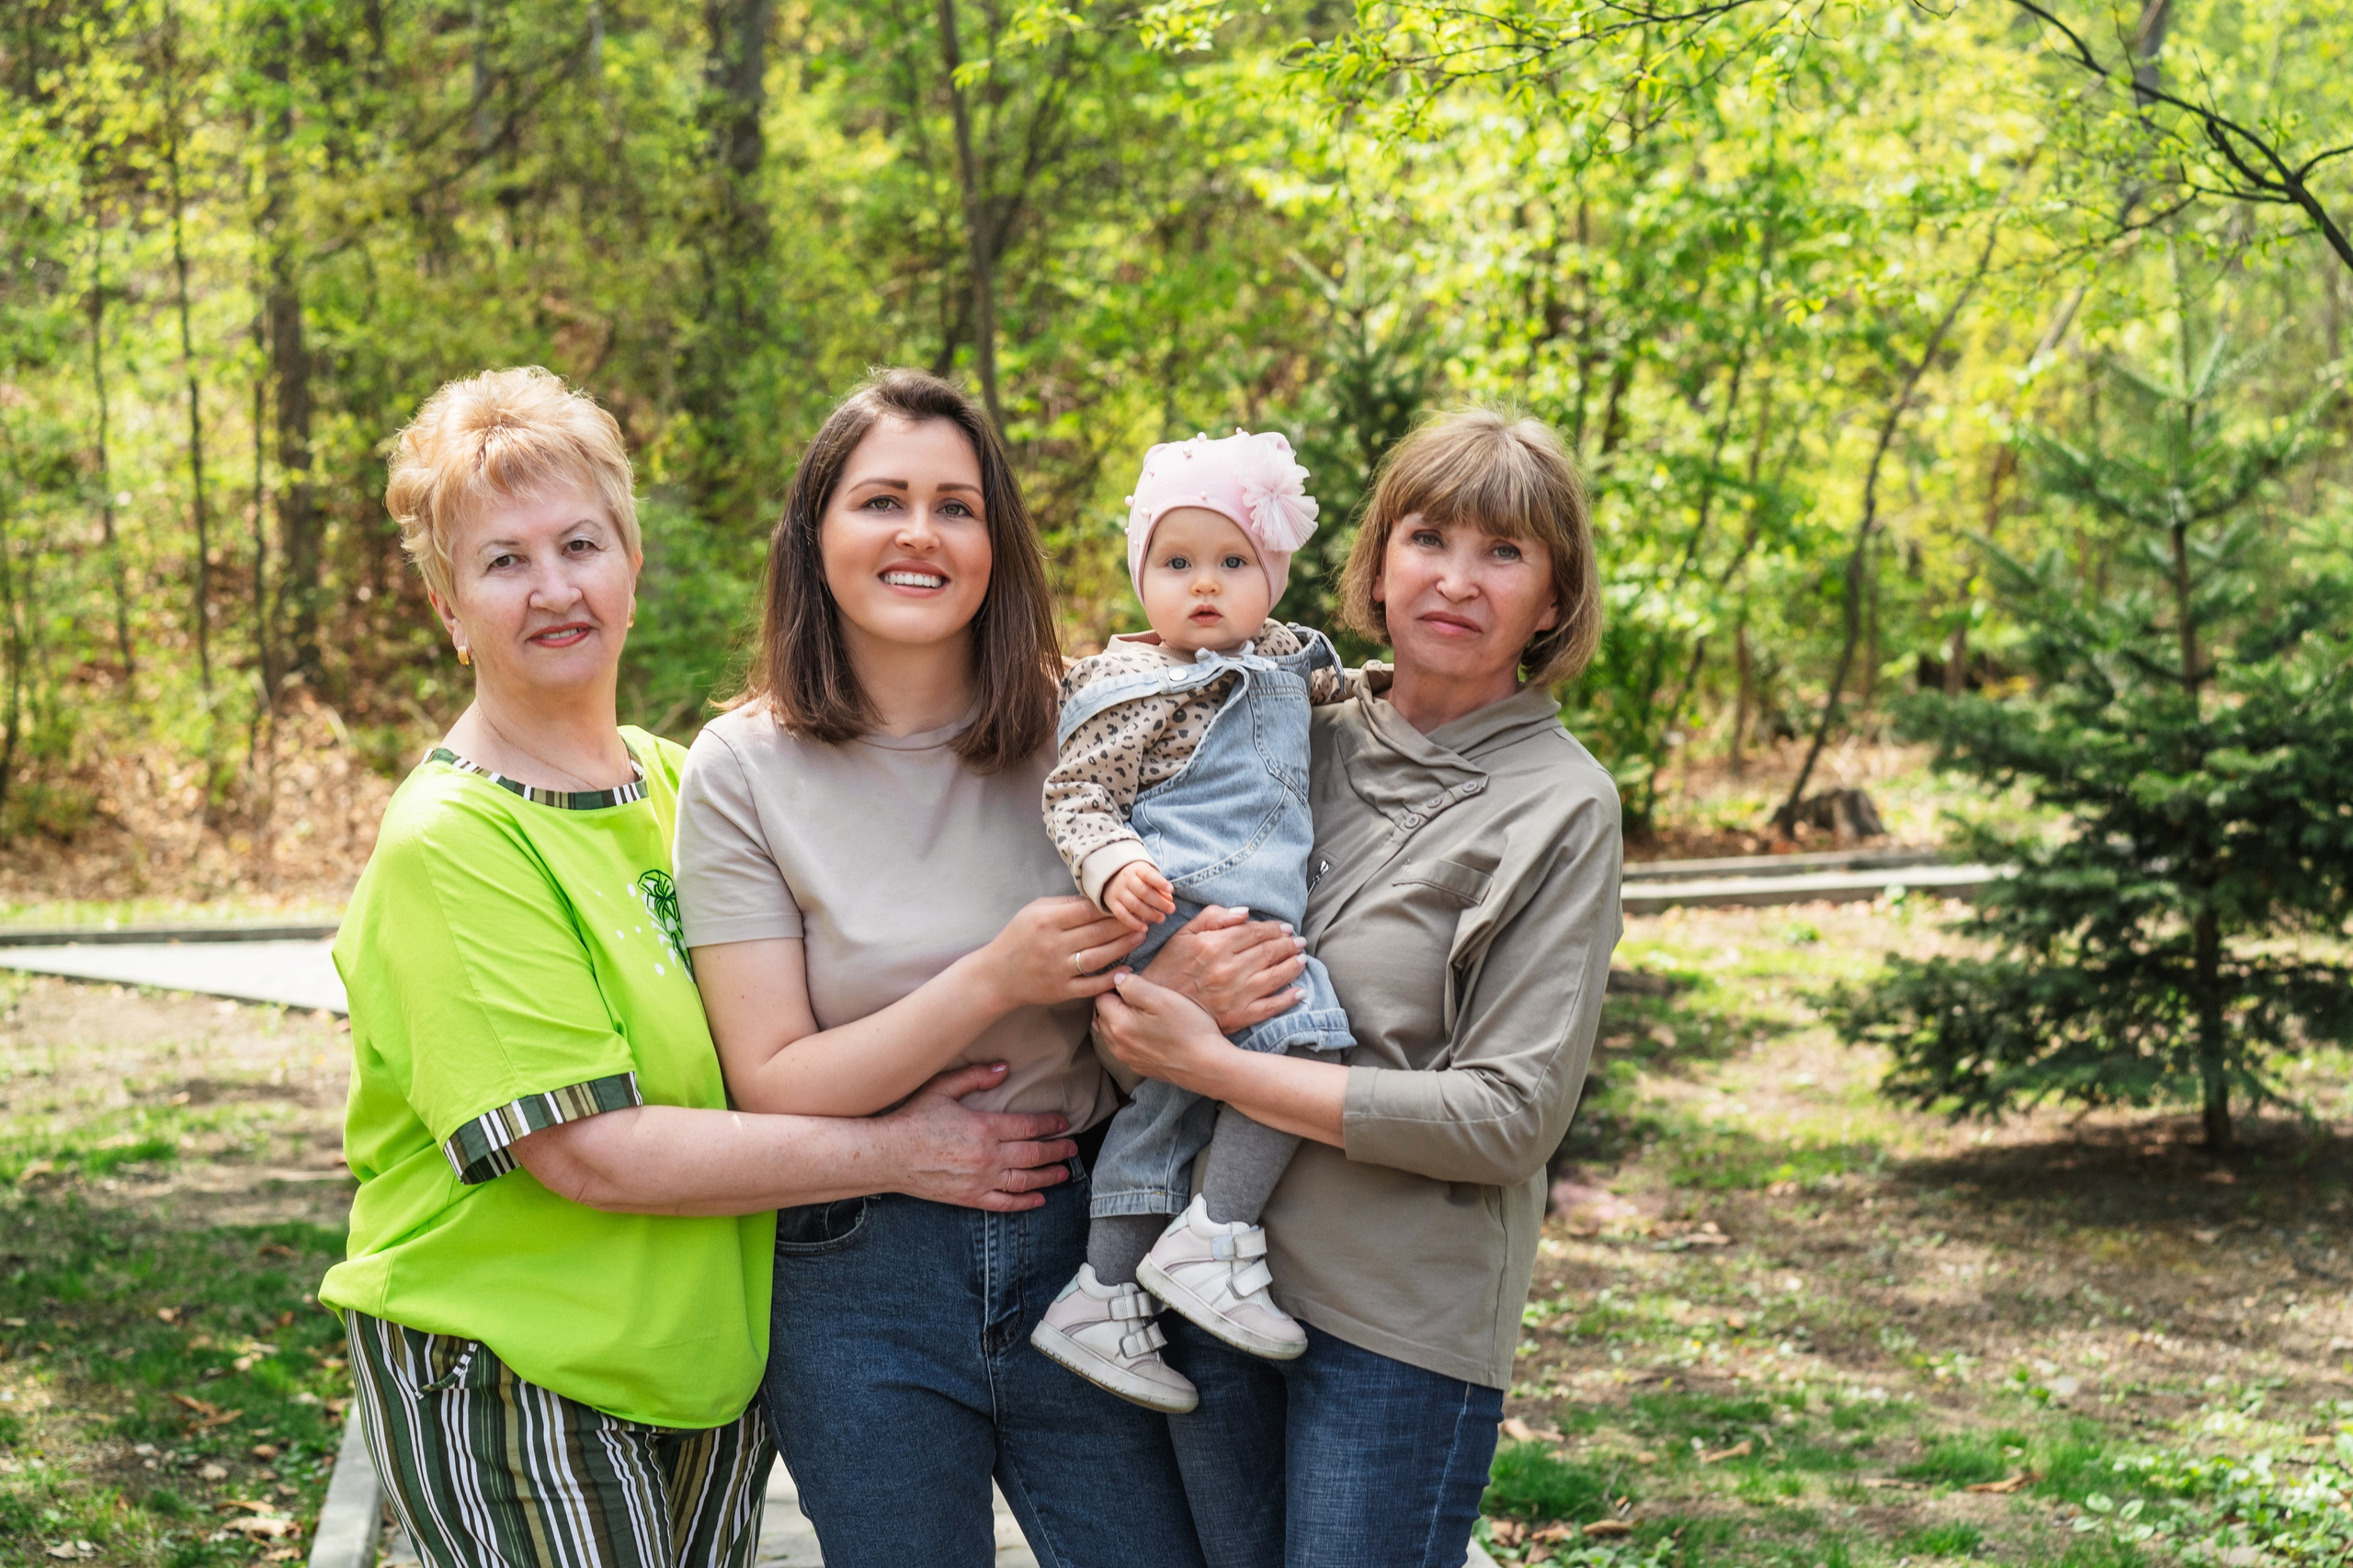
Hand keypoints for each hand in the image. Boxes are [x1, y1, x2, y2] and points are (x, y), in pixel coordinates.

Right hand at [880, 1063, 1077, 1212]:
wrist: (888, 1155)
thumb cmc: (913, 1118)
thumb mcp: (942, 1088)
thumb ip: (975, 1076)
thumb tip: (1005, 1068)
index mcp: (984, 1127)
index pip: (1029, 1126)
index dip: (1050, 1125)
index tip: (1064, 1122)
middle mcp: (987, 1156)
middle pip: (1033, 1154)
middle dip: (1057, 1151)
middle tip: (1072, 1148)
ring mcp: (979, 1180)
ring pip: (1024, 1180)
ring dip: (1048, 1177)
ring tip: (1063, 1173)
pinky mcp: (969, 1198)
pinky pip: (1004, 1204)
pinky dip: (1024, 1203)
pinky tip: (1038, 1200)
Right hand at [978, 896, 1146, 1010]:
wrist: (997, 975)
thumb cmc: (1018, 937)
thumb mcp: (1034, 910)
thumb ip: (1065, 903)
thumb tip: (1097, 899)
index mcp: (1046, 921)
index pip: (1087, 910)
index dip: (1111, 907)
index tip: (1129, 903)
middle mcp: (1053, 945)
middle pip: (1097, 933)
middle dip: (1124, 925)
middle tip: (1145, 918)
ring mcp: (1058, 970)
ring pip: (1098, 957)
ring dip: (1123, 947)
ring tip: (1141, 936)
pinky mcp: (1061, 990)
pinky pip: (1091, 985)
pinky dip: (1111, 978)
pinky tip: (1127, 970)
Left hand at [1093, 970, 1234, 1093]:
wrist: (1207, 1066)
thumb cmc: (1188, 1029)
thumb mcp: (1161, 998)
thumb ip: (1133, 986)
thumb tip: (1117, 980)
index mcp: (1119, 1024)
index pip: (1101, 998)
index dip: (1114, 985)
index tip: (1133, 981)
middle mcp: (1118, 1045)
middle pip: (1102, 1017)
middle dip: (1114, 1003)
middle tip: (1137, 995)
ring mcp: (1128, 1059)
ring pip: (1111, 1034)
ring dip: (1119, 1021)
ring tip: (1141, 1012)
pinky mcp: (1140, 1067)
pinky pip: (1123, 1048)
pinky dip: (1128, 1037)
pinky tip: (1146, 1031)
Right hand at [1103, 861, 1176, 931]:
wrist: (1111, 877)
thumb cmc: (1138, 877)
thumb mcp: (1148, 876)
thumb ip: (1159, 886)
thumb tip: (1169, 899)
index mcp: (1137, 869)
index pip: (1148, 874)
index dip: (1160, 882)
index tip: (1171, 889)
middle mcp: (1126, 879)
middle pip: (1143, 891)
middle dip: (1159, 902)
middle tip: (1172, 909)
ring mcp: (1118, 892)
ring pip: (1134, 904)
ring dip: (1149, 914)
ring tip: (1162, 919)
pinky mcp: (1112, 903)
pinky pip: (1122, 915)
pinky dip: (1134, 923)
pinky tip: (1145, 929)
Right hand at [1140, 904, 1305, 1034]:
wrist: (1152, 1010)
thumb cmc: (1167, 969)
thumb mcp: (1181, 936)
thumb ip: (1212, 918)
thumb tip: (1244, 913)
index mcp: (1215, 946)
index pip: (1254, 932)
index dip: (1274, 928)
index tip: (1285, 927)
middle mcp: (1229, 968)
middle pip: (1269, 952)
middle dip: (1288, 944)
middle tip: (1299, 941)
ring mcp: (1236, 994)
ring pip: (1274, 976)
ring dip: (1293, 966)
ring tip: (1302, 960)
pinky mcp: (1238, 1016)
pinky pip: (1270, 1007)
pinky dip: (1288, 999)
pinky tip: (1299, 992)